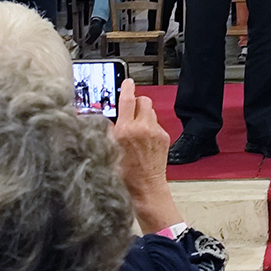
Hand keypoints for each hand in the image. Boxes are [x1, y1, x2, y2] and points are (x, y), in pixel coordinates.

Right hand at [110, 79, 182, 230]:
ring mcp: (155, 131)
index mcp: (124, 130)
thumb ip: (108, 131)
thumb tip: (106, 117)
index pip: (128, 99)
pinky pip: (156, 123)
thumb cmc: (123, 174)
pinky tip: (144, 140)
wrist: (145, 188)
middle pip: (142, 100)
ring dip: (143, 114)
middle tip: (129, 112)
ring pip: (150, 111)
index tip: (127, 82)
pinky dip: (150, 126)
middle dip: (136, 103)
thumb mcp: (107, 150)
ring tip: (136, 128)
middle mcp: (142, 128)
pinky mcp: (164, 137)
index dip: (127, 87)